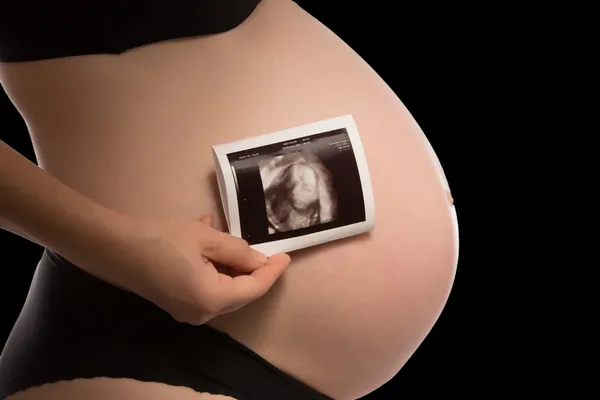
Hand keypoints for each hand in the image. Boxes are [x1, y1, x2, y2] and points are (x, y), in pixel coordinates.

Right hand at [104, 214, 290, 324]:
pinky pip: (204, 285)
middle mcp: (202, 313)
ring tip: (225, 233)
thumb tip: (260, 262)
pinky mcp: (175, 302)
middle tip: (262, 247)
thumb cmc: (161, 239)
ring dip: (228, 261)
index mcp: (212, 299)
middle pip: (238, 291)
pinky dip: (211, 265)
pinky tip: (206, 236)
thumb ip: (239, 252)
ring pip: (221, 286)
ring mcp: (186, 311)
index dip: (272, 272)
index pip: (254, 289)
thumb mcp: (207, 238)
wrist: (113, 246)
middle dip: (251, 268)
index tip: (286, 256)